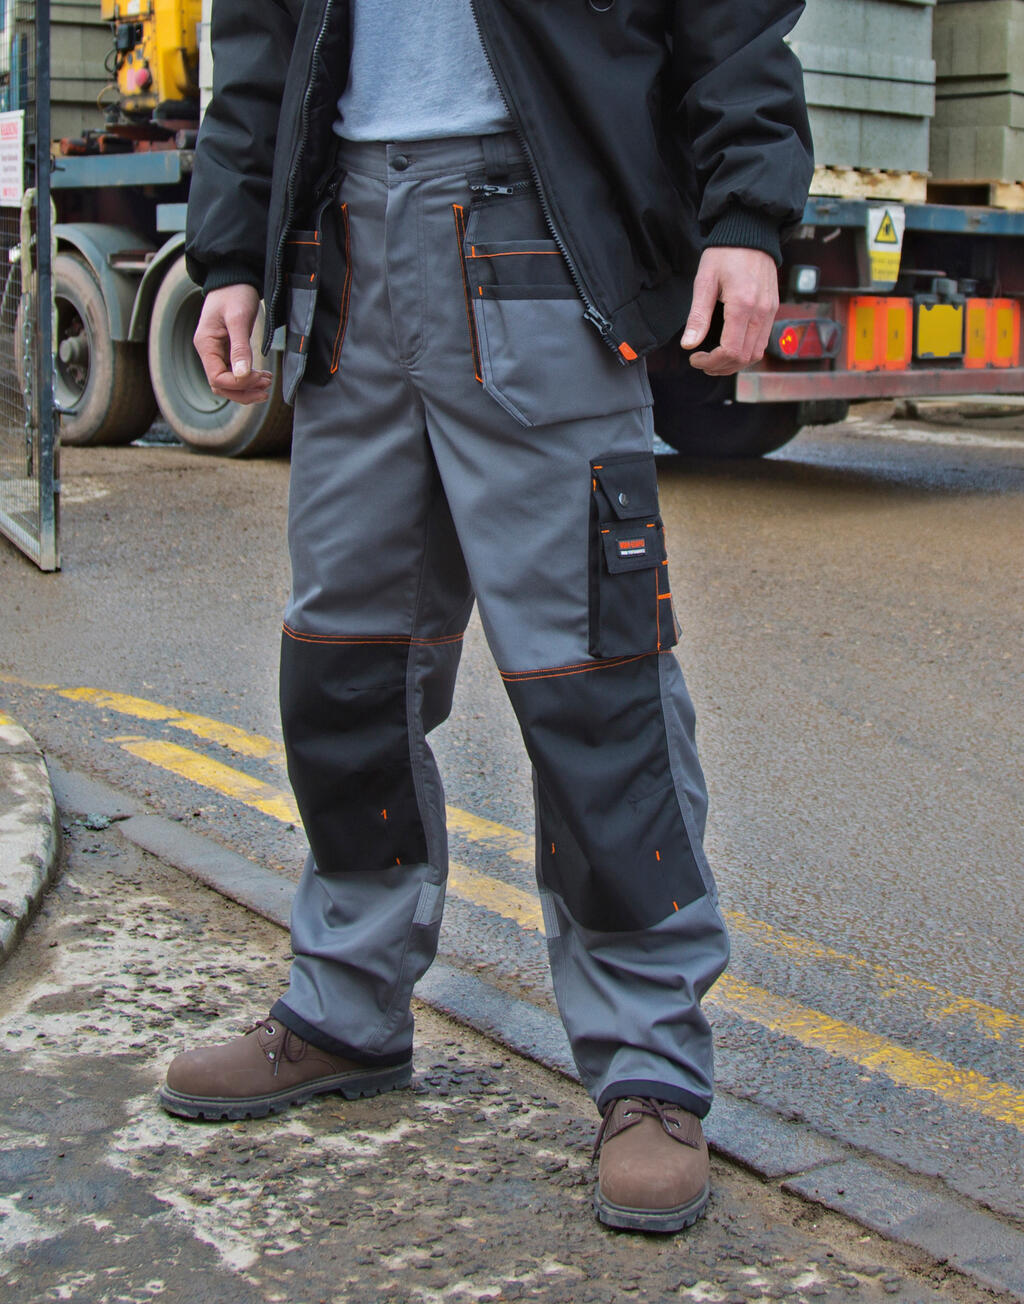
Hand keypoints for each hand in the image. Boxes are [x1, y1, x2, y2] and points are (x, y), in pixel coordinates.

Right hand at [193, 284, 272, 404]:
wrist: (234, 278)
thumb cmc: (234, 293)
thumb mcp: (238, 318)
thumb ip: (240, 347)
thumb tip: (242, 375)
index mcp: (206, 345)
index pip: (217, 379)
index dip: (239, 384)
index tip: (259, 376)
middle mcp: (208, 351)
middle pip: (221, 386)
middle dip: (244, 391)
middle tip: (266, 387)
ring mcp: (217, 352)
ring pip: (228, 383)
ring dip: (247, 387)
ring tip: (267, 382)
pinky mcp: (227, 351)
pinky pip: (235, 373)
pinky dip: (249, 378)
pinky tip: (263, 375)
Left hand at [680, 247, 778, 375]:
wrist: (751, 232)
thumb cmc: (725, 254)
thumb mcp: (705, 281)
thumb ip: (698, 315)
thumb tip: (688, 345)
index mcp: (743, 305)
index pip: (731, 351)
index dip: (711, 362)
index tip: (694, 358)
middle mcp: (761, 311)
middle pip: (744, 357)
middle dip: (721, 366)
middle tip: (702, 362)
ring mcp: (770, 311)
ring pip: (756, 353)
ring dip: (734, 363)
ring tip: (714, 360)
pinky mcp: (773, 309)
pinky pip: (762, 341)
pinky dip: (746, 352)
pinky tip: (729, 347)